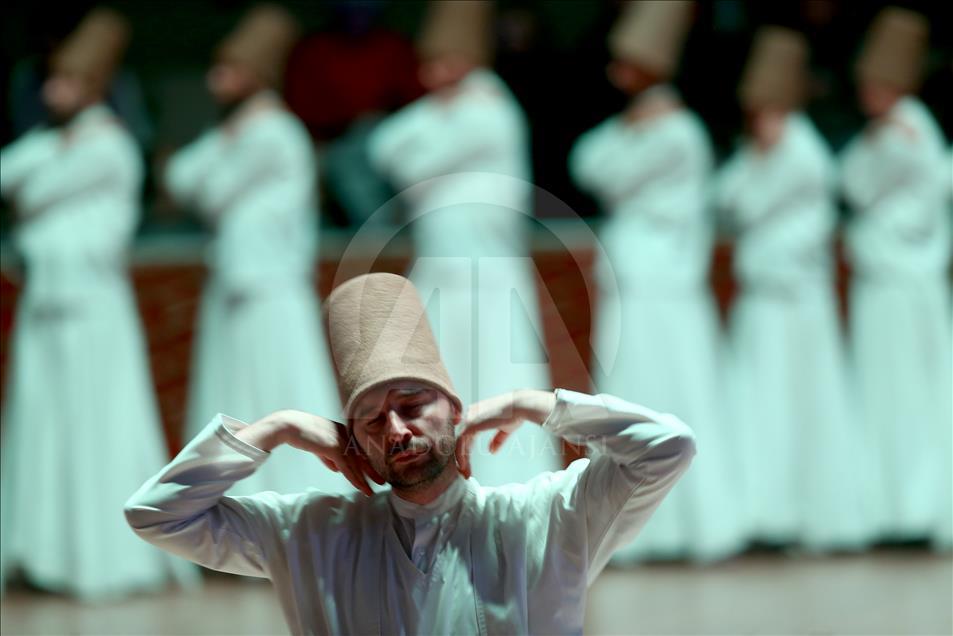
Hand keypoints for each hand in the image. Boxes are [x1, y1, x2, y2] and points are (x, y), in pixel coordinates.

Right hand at [237, 410, 384, 496]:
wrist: (290, 425)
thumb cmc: (301, 434)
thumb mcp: (319, 446)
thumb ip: (329, 457)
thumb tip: (338, 470)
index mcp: (343, 432)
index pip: (357, 451)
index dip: (366, 464)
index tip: (373, 474)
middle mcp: (345, 435)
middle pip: (361, 457)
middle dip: (372, 471)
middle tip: (382, 482)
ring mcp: (341, 441)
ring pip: (356, 464)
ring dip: (364, 479)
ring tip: (371, 490)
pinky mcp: (334, 447)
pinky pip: (347, 467)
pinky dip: (354, 478)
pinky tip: (360, 486)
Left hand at [454, 390, 555, 478]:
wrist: (519, 406)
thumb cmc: (515, 413)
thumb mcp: (505, 429)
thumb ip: (497, 440)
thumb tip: (491, 451)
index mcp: (477, 414)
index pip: (466, 434)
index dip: (466, 450)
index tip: (468, 463)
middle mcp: (470, 415)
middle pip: (460, 439)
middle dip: (461, 457)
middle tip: (465, 471)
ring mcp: (469, 419)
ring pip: (458, 442)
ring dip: (461, 459)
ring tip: (465, 473)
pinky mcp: (471, 425)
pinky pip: (460, 443)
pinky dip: (460, 455)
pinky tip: (464, 466)